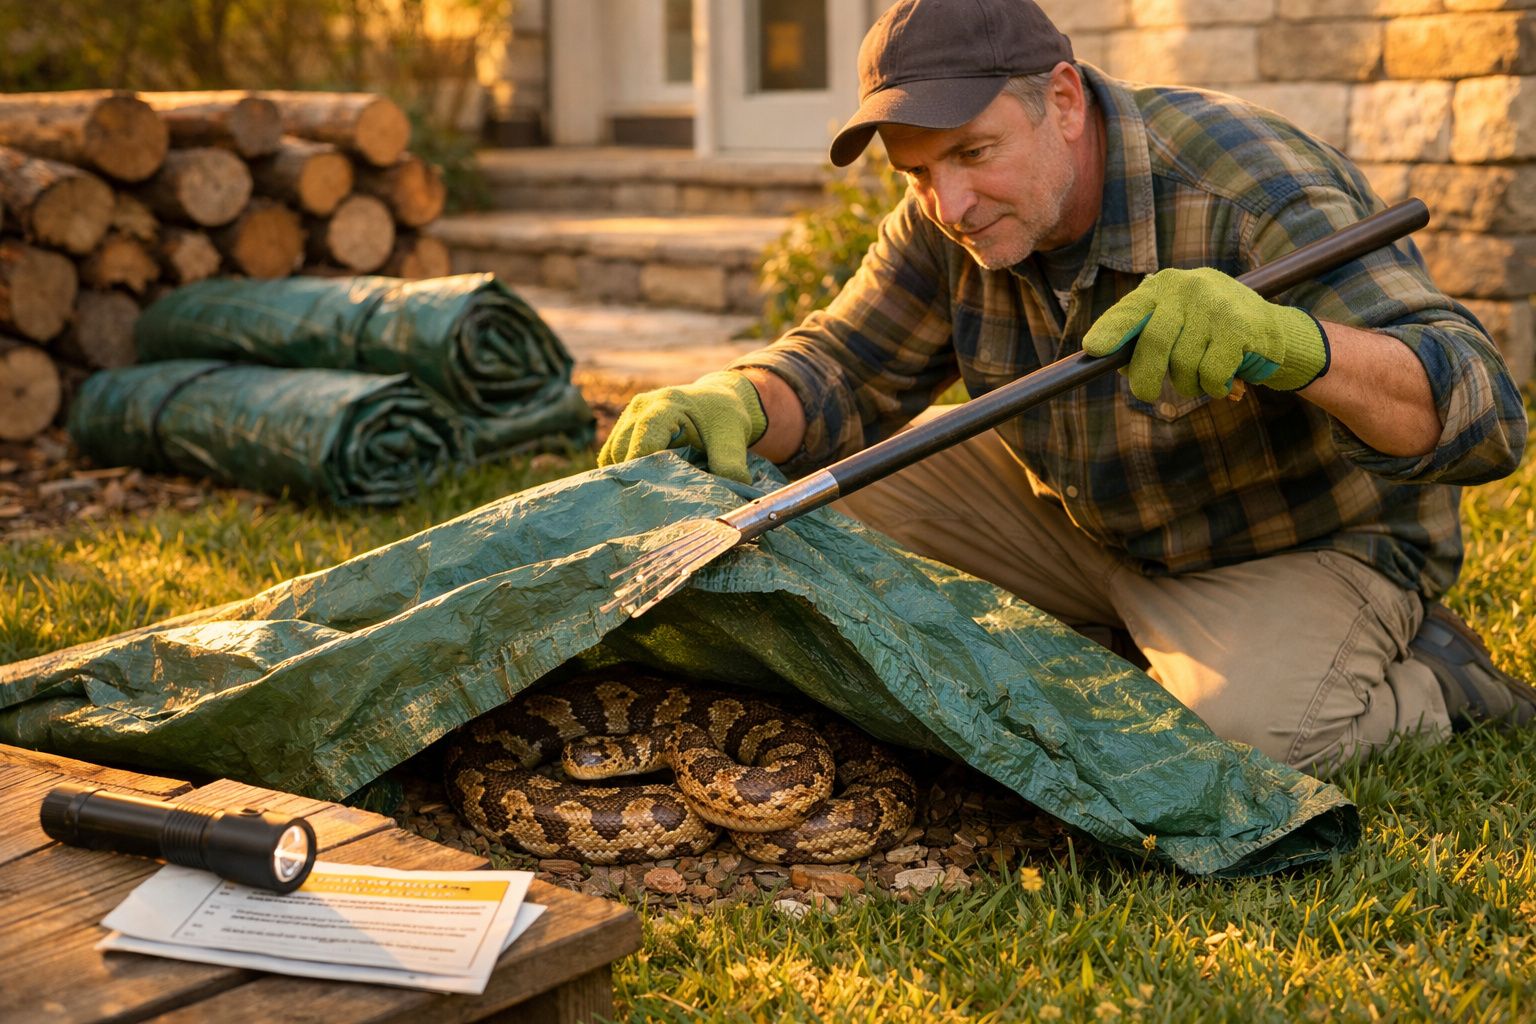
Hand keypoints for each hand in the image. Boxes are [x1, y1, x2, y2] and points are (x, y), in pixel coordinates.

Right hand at [597, 371, 767, 482]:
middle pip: (623, 451)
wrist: (718, 398)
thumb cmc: (725, 418)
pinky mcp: (624, 426)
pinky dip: (624, 469)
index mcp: (668, 405)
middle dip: (638, 477)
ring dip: (628, 475)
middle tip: (655, 501)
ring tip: (651, 491)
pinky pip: (612, 454)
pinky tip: (643, 481)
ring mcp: (629, 414)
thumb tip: (726, 496)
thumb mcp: (733, 438)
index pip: (644, 442)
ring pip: (612, 454)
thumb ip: (730, 464)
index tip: (656, 494)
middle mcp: (641, 406)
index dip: (647, 471)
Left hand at [1081, 267, 1328, 401]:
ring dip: (1188, 384)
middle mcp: (1189, 289)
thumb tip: (1116, 361)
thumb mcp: (1177, 323)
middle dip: (1145, 376)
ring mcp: (1216, 306)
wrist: (1271, 329)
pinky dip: (1212, 387)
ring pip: (1183, 364)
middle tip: (1146, 395)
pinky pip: (1210, 373)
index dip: (1111, 330)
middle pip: (1154, 342)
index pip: (1132, 309)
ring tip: (1200, 378)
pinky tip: (1223, 379)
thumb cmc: (1209, 331)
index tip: (1094, 349)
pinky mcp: (1240, 328)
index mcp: (1166, 286)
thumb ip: (1146, 336)